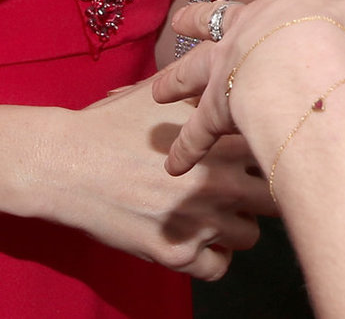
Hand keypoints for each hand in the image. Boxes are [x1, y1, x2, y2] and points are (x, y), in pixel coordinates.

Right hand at [37, 81, 271, 279]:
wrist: (66, 164)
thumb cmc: (111, 124)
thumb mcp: (162, 94)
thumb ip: (204, 89)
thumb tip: (234, 74)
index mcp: (225, 140)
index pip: (278, 149)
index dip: (269, 149)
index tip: (259, 150)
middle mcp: (222, 183)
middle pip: (275, 196)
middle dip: (262, 191)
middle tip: (242, 186)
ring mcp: (202, 222)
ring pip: (251, 235)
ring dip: (237, 225)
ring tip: (215, 211)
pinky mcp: (178, 254)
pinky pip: (218, 268)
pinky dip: (211, 256)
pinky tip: (198, 238)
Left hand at [149, 0, 344, 175]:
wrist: (303, 68)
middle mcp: (250, 27)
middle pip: (216, 16)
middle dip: (200, 18)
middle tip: (180, 21)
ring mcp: (228, 67)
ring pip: (191, 69)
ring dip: (175, 79)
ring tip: (156, 92)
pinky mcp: (218, 109)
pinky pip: (198, 132)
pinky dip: (188, 148)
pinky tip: (175, 164)